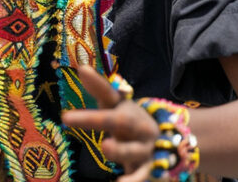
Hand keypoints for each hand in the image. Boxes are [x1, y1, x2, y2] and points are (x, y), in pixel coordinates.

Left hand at [62, 66, 160, 181]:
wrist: (172, 143)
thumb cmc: (133, 124)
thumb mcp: (118, 107)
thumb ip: (100, 89)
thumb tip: (81, 67)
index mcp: (128, 109)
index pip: (109, 95)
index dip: (96, 84)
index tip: (80, 70)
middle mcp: (138, 126)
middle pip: (120, 120)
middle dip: (95, 119)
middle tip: (66, 118)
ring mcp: (145, 148)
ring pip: (133, 149)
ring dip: (120, 150)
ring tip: (105, 147)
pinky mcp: (150, 169)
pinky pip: (141, 175)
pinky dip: (133, 180)